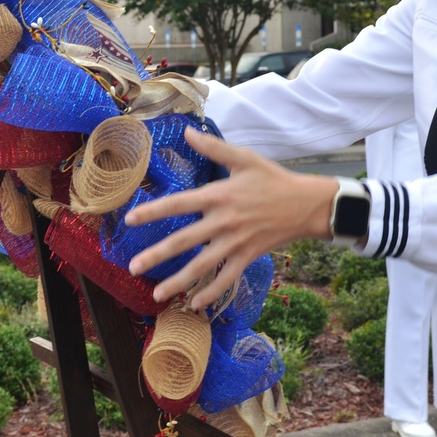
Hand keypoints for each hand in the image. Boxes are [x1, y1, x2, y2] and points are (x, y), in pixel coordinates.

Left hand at [125, 127, 336, 309]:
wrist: (306, 204)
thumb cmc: (274, 179)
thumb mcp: (245, 158)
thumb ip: (214, 147)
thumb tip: (187, 132)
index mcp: (219, 196)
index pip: (179, 204)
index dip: (153, 212)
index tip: (130, 220)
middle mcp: (224, 221)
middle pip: (183, 241)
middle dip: (156, 255)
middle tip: (133, 268)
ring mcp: (236, 242)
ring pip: (202, 266)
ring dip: (178, 281)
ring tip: (158, 295)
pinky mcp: (248, 256)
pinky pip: (226, 278)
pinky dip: (211, 292)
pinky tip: (194, 304)